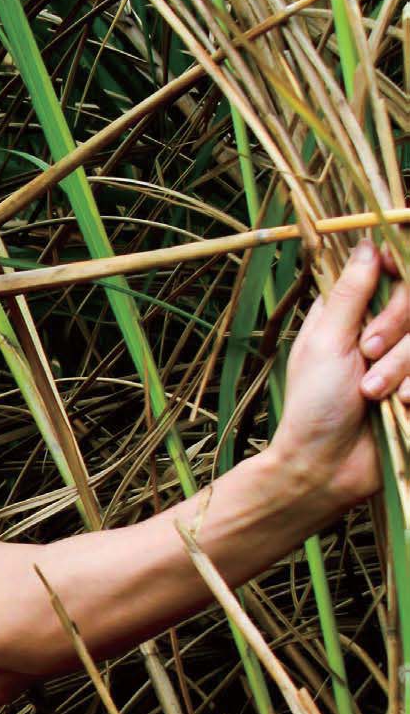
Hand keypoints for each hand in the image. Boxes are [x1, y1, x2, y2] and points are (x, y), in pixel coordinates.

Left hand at [269, 237, 406, 507]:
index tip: (393, 274)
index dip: (397, 269)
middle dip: (396, 323)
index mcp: (350, 313)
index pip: (391, 269)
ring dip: (403, 361)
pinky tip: (403, 404)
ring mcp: (405, 358)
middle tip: (367, 353)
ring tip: (374, 393)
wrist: (327, 469)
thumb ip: (350, 293)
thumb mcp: (324, 343)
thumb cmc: (314, 407)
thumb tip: (368, 244)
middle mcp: (382, 329)